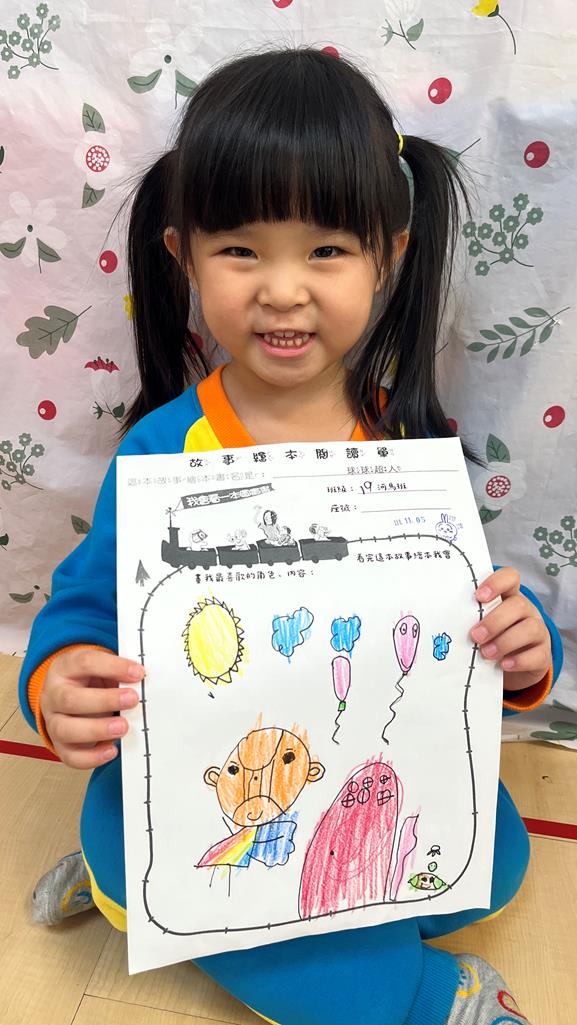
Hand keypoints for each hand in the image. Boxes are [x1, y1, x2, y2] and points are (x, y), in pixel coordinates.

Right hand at [40, 648, 144, 767]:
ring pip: (65, 729)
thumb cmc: (90, 680)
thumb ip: (118, 672)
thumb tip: (142, 679)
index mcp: (64, 668)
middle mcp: (54, 695)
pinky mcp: (60, 745)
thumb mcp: (102, 668)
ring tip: (123, 727)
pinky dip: (92, 757)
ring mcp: (54, 722)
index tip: (137, 673)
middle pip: (70, 699)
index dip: (112, 667)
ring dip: (97, 729)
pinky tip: (111, 750)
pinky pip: (71, 756)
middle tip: (132, 700)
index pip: (84, 663)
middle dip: (104, 700)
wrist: (68, 696)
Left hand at [471, 566, 551, 692]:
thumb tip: (440, 622)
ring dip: (505, 641)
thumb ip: (470, 617)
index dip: (496, 583)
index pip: (510, 577)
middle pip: (518, 605)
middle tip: (475, 635)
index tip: (478, 596)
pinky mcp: (543, 654)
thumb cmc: (491, 637)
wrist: (513, 664)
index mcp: (509, 596)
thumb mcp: (481, 623)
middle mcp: (526, 611)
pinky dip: (519, 660)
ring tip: (485, 654)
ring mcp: (538, 631)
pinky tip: (503, 664)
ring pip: (531, 628)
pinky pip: (538, 655)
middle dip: (495, 621)